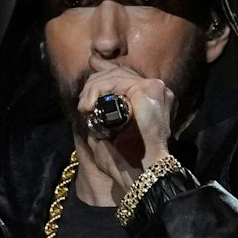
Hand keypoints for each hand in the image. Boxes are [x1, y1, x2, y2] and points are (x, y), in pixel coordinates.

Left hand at [76, 67, 175, 190]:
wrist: (138, 173)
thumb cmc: (124, 161)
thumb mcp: (105, 134)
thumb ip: (99, 117)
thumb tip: (87, 104)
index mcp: (148, 101)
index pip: (125, 76)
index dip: (105, 69)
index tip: (91, 65)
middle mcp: (155, 92)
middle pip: (119, 72)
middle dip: (94, 83)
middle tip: (82, 103)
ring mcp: (155, 89)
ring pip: (116, 74)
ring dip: (93, 88)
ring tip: (84, 107)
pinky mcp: (150, 89)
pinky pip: (118, 80)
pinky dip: (98, 90)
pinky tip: (90, 105)